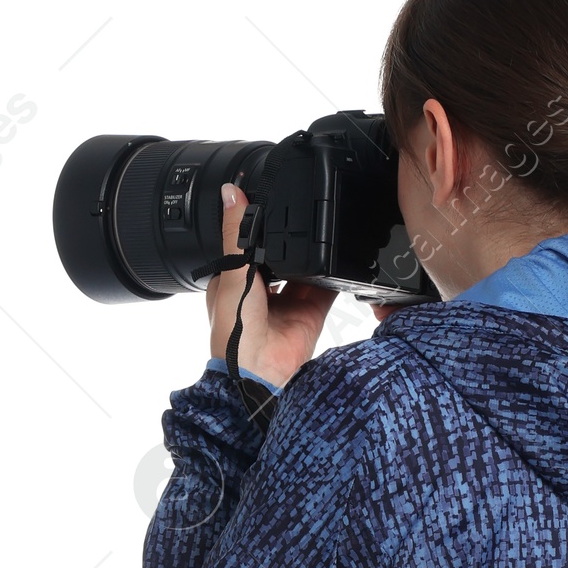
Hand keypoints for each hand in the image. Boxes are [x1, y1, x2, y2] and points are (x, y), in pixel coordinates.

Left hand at [205, 185, 335, 385]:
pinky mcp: (311, 313)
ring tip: (317, 228)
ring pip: (303, 269)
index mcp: (234, 282)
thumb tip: (231, 194)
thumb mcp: (231, 273)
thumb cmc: (234, 334)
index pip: (245, 246)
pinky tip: (336, 255)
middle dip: (287, 239)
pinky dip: (331, 274)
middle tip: (299, 210)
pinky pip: (326, 288)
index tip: (266, 199)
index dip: (255, 226)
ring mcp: (288, 303)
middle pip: (279, 256)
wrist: (259, 374)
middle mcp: (261, 292)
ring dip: (309, 254)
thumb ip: (235, 234)